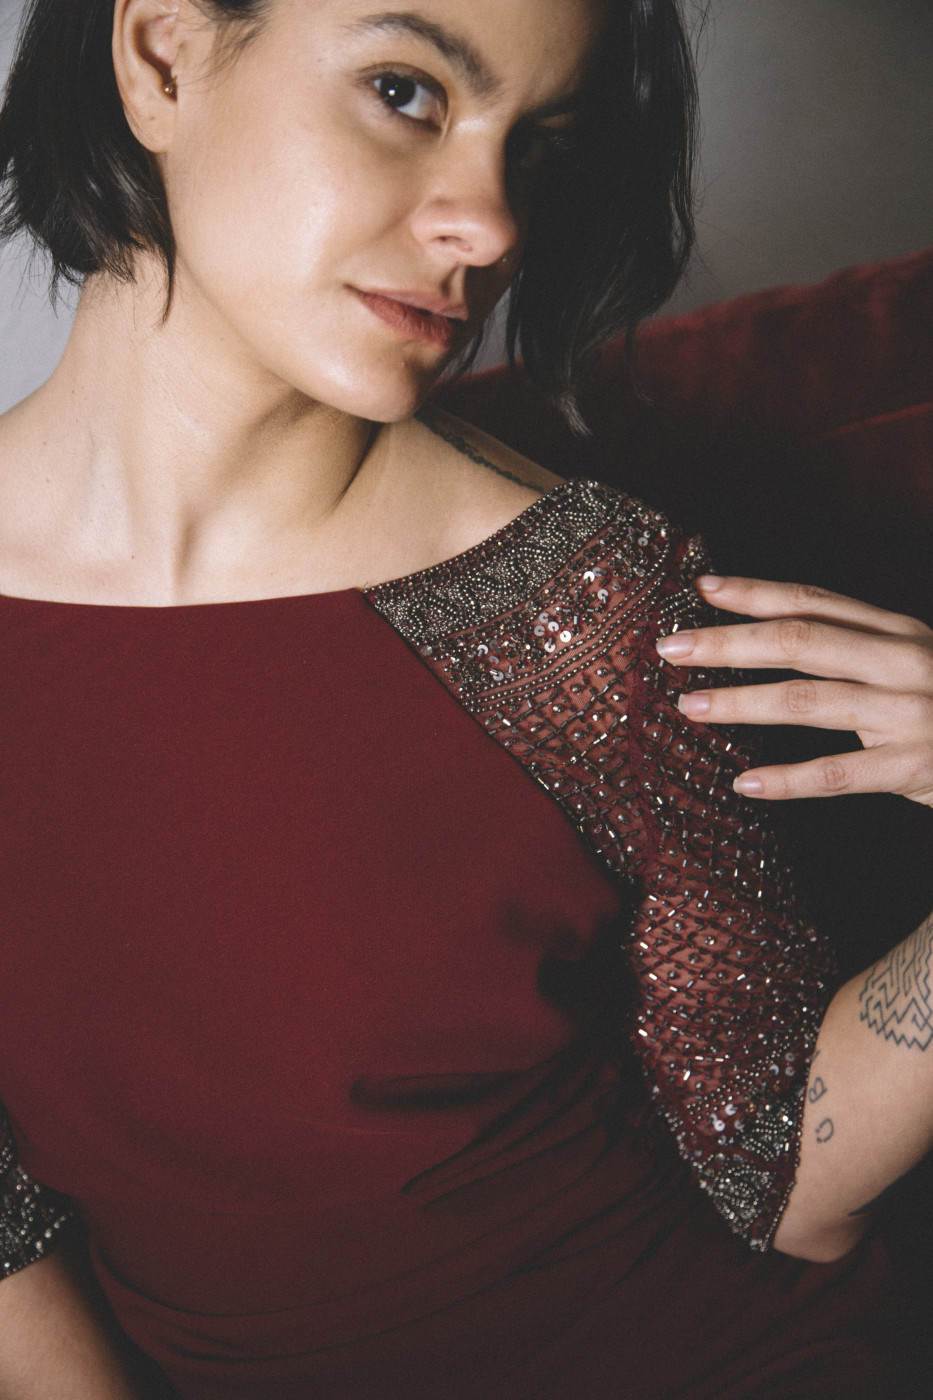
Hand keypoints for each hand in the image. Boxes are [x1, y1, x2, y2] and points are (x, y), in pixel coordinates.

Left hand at [655, 576, 932, 804]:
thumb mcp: (910, 662)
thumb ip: (856, 649)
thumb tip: (773, 636)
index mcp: (897, 631)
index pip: (814, 601)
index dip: (755, 592)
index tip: (700, 587)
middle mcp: (903, 660)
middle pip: (799, 641)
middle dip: (728, 642)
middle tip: (670, 646)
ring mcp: (910, 712)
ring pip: (809, 701)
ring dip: (741, 702)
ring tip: (688, 706)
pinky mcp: (915, 766)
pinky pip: (840, 774)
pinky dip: (788, 779)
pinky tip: (745, 784)